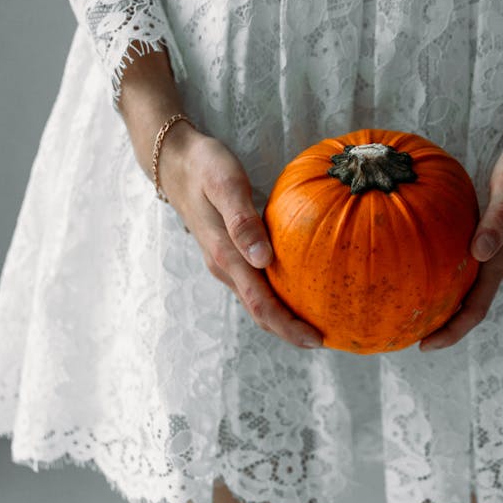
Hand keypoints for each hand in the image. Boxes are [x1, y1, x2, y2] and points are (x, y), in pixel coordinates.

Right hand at [157, 126, 322, 349]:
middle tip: (326, 341)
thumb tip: (262, 259)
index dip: (287, 326)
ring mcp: (226, 262)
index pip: (260, 304)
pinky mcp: (231, 254)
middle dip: (290, 331)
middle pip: (260, 311)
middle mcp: (225, 267)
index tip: (317, 339)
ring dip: (284, 317)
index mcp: (226, 256)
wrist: (175, 161)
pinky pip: (256, 284)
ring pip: (257, 300)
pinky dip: (278, 296)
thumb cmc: (205, 167)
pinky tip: (299, 290)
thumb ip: (242, 221)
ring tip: (317, 323)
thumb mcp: (226, 184)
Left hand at [418, 133, 502, 350]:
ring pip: (470, 291)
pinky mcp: (492, 239)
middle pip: (471, 307)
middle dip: (444, 326)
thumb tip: (481, 252)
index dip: (453, 331)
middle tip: (410, 335)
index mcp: (502, 260)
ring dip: (447, 307)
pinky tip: (427, 271)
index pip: (476, 309)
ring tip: (416, 314)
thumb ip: (498, 221)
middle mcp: (499, 262)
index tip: (425, 345)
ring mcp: (497, 253)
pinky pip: (469, 270)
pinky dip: (449, 280)